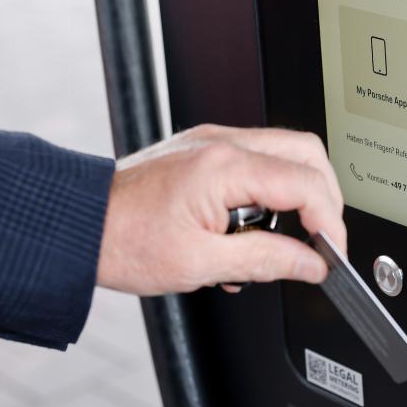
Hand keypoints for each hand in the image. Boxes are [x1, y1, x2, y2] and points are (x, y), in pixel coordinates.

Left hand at [97, 124, 345, 295]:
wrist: (75, 223)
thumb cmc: (121, 240)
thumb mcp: (200, 265)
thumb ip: (266, 261)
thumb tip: (310, 264)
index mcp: (225, 167)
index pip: (306, 184)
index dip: (329, 221)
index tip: (330, 252)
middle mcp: (223, 143)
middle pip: (307, 153)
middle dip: (324, 198)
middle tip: (319, 239)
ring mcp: (213, 142)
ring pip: (285, 153)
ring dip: (295, 195)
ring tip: (272, 241)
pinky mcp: (203, 150)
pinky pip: (256, 160)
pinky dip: (267, 192)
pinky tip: (247, 230)